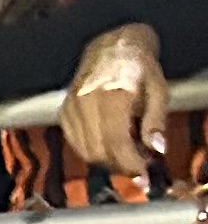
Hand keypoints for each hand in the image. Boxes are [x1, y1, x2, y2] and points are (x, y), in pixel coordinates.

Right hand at [65, 22, 170, 176]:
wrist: (111, 46)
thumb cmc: (138, 66)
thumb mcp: (158, 90)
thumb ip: (156, 121)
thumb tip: (156, 149)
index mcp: (112, 97)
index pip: (116, 142)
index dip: (130, 165)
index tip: (143, 177)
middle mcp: (87, 103)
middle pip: (98, 150)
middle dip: (119, 166)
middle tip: (137, 168)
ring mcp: (71, 107)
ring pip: (84, 150)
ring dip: (105, 160)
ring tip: (124, 156)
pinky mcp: (64, 111)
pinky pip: (74, 141)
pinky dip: (90, 150)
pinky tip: (106, 146)